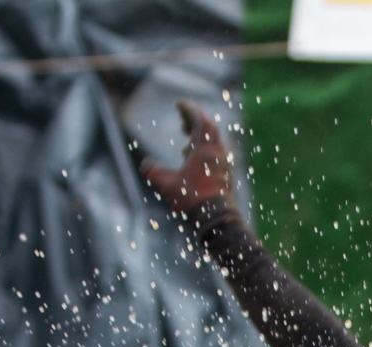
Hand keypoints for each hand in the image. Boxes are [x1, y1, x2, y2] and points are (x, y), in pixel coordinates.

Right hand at [139, 99, 233, 216]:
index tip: (179, 103)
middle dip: (194, 120)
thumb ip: (153, 172)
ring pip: (213, 140)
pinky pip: (215, 152)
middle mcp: (218, 151)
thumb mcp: (166, 184)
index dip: (189, 109)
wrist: (216, 218)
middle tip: (182, 120)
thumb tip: (146, 166)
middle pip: (208, 127)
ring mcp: (224, 162)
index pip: (199, 119)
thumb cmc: (192, 198)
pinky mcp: (226, 173)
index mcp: (206, 147)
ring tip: (185, 136)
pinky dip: (204, 148)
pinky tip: (193, 155)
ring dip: (199, 135)